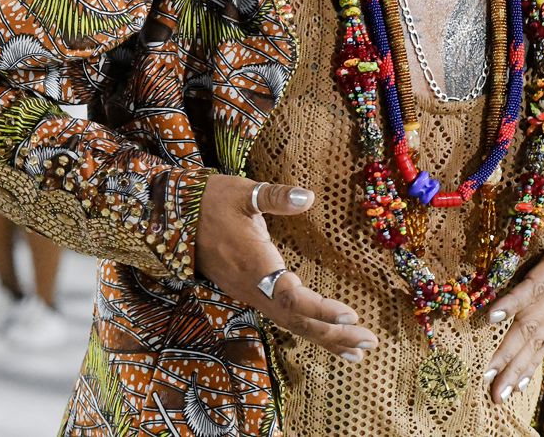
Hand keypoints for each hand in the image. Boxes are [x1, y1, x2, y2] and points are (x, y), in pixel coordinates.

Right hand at [195, 175, 377, 361]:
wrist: (174, 217)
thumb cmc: (209, 202)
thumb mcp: (243, 192)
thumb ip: (276, 196)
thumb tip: (307, 196)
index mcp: (254, 265)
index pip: (292, 297)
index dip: (321, 310)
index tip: (352, 316)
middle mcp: (252, 287)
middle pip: (296, 321)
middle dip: (334, 334)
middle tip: (369, 342)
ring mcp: (248, 293)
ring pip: (289, 324)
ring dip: (323, 338)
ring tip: (356, 352)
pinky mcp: (247, 292)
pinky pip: (280, 318)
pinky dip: (306, 329)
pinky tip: (324, 335)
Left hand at [484, 178, 543, 402]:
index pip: (536, 285)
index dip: (514, 301)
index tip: (491, 316)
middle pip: (531, 326)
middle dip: (509, 353)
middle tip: (487, 377)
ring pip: (535, 342)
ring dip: (514, 368)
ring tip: (494, 394)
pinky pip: (543, 345)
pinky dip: (527, 365)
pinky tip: (511, 386)